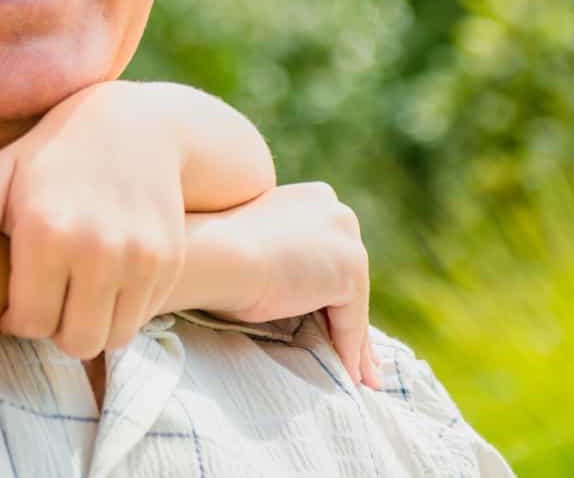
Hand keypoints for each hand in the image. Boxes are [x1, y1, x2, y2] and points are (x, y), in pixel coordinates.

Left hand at [0, 81, 185, 358]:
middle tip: (50, 297)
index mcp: (44, 231)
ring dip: (92, 324)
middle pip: (75, 342)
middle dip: (57, 328)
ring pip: (111, 338)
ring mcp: (138, 255)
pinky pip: (141, 316)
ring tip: (77, 291)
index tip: (19, 297)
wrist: (135, 126)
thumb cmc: (49, 156)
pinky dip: (123, 308)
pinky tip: (108, 275)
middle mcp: (95, 248)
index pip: (31, 324)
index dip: (19, 317)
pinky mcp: (167, 259)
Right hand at [188, 181, 377, 387]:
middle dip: (350, 315)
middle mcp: (335, 209)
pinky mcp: (350, 270)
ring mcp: (346, 238)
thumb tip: (284, 293)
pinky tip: (350, 375)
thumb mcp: (253, 249)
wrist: (215, 252)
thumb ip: (279, 260)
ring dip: (354, 340)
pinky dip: (351, 350)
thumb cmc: (214, 254)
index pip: (327, 254)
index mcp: (310, 198)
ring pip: (353, 301)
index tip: (329, 318)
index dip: (328, 290)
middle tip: (357, 354)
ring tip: (359, 373)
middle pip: (346, 275)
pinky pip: (353, 322)